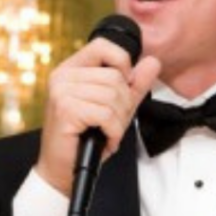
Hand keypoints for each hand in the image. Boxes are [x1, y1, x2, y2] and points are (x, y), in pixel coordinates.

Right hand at [34, 38, 161, 194]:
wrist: (63, 169)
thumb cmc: (86, 138)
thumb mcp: (117, 107)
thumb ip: (135, 84)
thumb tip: (153, 62)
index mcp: (71, 69)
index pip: (103, 46)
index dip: (122, 64)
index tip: (123, 87)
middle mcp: (62, 76)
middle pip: (115, 77)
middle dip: (123, 105)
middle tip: (111, 123)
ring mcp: (61, 92)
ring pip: (113, 96)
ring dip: (118, 121)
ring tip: (106, 132)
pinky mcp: (65, 110)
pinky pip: (106, 114)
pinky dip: (113, 131)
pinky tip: (104, 139)